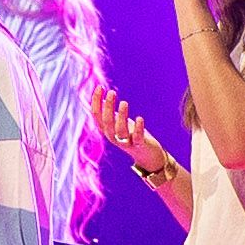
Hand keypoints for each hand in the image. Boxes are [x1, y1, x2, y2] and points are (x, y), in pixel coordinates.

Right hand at [92, 84, 190, 216]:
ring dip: (120, 116)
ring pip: (119, 131)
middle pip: (106, 123)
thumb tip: (104, 96)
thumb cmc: (133, 137)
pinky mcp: (139, 146)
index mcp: (107, 130)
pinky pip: (136, 138)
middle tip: (111, 92)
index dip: (96, 101)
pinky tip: (139, 118)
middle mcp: (114, 137)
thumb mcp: (120, 124)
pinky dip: (138, 129)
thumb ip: (112, 114)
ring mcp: (126, 142)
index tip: (100, 87)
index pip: (96, 116)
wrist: (148, 157)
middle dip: (107, 107)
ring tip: (124, 103)